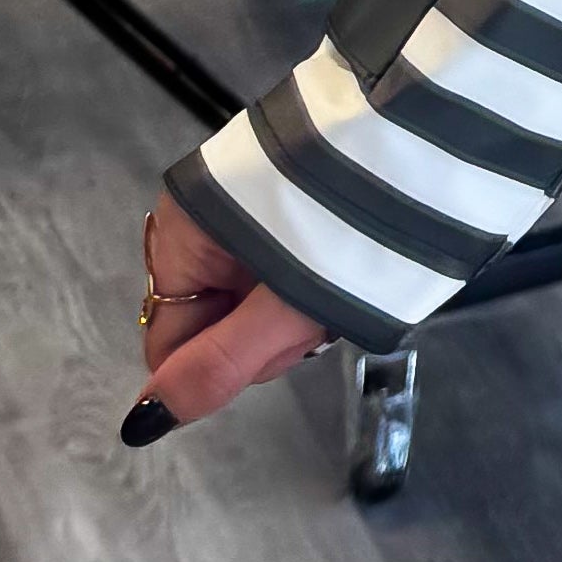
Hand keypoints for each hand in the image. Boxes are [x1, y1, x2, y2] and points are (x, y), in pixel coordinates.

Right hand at [125, 187, 326, 442]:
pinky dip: (312, 273)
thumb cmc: (345, 224)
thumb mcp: (283, 305)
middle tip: (317, 304)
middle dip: (271, 329)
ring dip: (298, 303)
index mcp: (181, 237)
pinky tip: (343, 261)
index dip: (223, 361)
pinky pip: (282, 263)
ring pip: (255, 296)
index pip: (170, 343)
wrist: (415, 143)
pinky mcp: (284, 201)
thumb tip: (146, 418)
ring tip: (340, 277)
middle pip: (216, 320)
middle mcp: (201, 220)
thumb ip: (218, 363)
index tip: (277, 341)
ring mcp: (244, 209)